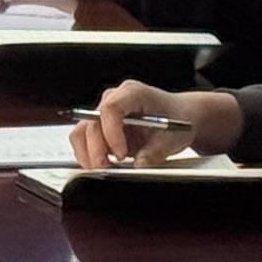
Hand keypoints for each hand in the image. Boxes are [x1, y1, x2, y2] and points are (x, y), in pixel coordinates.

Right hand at [76, 79, 235, 168]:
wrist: (180, 116)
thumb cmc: (178, 118)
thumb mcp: (174, 136)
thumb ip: (156, 151)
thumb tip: (138, 164)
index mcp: (133, 93)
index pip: (110, 108)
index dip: (111, 133)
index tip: (121, 154)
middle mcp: (114, 99)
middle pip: (92, 122)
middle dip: (96, 149)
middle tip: (107, 168)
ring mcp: (104, 112)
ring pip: (82, 132)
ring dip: (88, 153)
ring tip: (104, 169)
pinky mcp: (101, 127)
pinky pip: (84, 141)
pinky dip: (89, 155)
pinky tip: (103, 166)